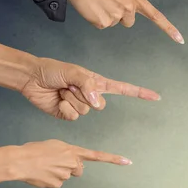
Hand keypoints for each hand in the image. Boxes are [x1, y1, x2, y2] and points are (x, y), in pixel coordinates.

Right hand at [8, 139, 129, 187]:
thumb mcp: (55, 145)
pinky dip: (51, 181)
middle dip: (71, 167)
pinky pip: (58, 184)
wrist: (20, 160)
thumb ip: (69, 153)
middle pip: (79, 169)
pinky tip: (42, 175)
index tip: (127, 162)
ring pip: (67, 176)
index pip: (97, 156)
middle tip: (55, 162)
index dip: (113, 159)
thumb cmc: (35, 150)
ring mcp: (66, 175)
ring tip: (45, 167)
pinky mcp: (58, 185)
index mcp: (73, 151)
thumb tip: (75, 165)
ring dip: (59, 173)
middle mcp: (73, 163)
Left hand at [20, 57, 159, 120]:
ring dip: (71, 100)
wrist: (32, 79)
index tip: (156, 97)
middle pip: (100, 106)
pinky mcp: (69, 115)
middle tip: (70, 86)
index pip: (123, 89)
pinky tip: (57, 100)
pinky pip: (73, 117)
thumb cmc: (52, 70)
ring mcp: (80, 106)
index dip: (139, 93)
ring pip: (85, 111)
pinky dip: (64, 108)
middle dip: (84, 95)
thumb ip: (89, 86)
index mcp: (96, 83)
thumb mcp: (74, 72)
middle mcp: (91, 95)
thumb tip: (98, 103)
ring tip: (61, 90)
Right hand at [67, 0, 183, 43]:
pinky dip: (98, 18)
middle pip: (129, 22)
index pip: (156, 16)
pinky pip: (103, 26)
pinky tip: (94, 7)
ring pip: (115, 23)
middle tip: (109, 0)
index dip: (169, 29)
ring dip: (108, 15)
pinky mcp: (104, 23)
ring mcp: (116, 16)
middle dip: (120, 14)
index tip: (180, 40)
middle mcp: (128, 8)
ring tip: (101, 1)